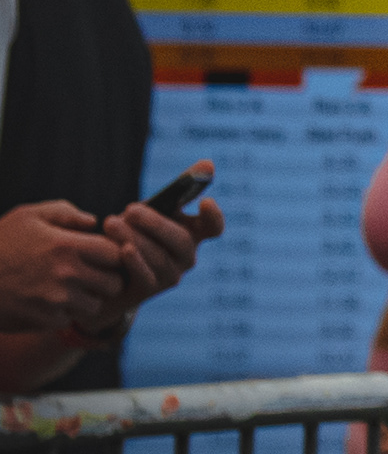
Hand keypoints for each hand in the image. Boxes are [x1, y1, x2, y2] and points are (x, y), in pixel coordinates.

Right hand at [0, 203, 132, 337]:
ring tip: (67, 290)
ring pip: (95, 305)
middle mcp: (67, 273)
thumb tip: (94, 222)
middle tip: (89, 276)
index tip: (99, 256)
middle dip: (104, 280)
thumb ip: (64, 213)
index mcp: (67, 245)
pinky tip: (46, 302)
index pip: (117, 254)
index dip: (112, 255)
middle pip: (113, 283)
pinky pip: (70, 319)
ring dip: (86, 299)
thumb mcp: (27, 217)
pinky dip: (63, 313)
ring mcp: (56, 299)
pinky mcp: (44, 320)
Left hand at [92, 175, 219, 333]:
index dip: (214, 216)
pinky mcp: (150, 290)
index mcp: (193, 233)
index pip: (214, 227)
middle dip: (155, 223)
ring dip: (134, 238)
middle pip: (181, 240)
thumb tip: (209, 163)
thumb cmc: (136, 231)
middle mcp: (187, 256)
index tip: (205, 202)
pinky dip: (135, 261)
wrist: (107, 268)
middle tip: (130, 209)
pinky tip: (122, 249)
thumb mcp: (155, 208)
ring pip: (159, 256)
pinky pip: (145, 275)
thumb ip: (180, 188)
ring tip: (111, 224)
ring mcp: (171, 275)